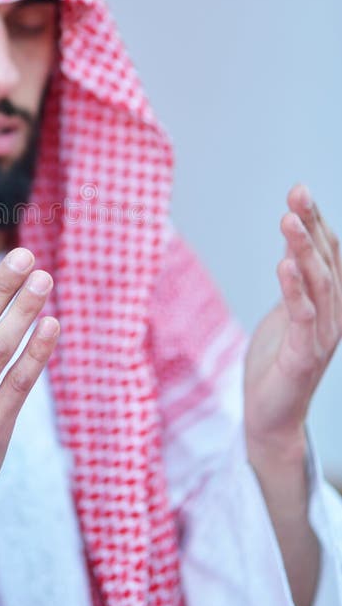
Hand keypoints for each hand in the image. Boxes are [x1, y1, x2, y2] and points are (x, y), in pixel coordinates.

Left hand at [245, 184, 341, 460]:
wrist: (272, 415)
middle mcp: (334, 316)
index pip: (328, 254)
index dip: (316, 222)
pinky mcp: (303, 356)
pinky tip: (283, 265)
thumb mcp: (287, 309)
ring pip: (317, 285)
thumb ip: (295, 278)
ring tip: (287, 220)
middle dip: (311, 225)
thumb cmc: (279, 360)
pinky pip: (302, 317)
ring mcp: (321, 336)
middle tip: (297, 193)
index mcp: (330, 303)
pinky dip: (294, 290)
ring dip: (303, 250)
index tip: (299, 190)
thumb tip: (293, 242)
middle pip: (326, 262)